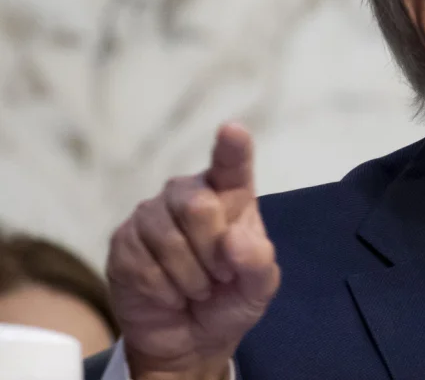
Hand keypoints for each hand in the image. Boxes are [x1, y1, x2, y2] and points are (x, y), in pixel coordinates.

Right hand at [106, 123, 279, 379]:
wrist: (189, 336)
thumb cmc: (230, 298)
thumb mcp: (259, 287)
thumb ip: (258, 263)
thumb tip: (234, 240)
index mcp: (231, 194)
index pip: (231, 164)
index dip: (232, 148)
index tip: (232, 131)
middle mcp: (189, 193)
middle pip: (199, 206)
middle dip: (214, 253)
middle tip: (221, 275)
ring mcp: (152, 214)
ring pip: (169, 239)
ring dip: (191, 278)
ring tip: (197, 288)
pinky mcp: (123, 241)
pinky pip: (144, 266)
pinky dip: (165, 291)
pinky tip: (171, 294)